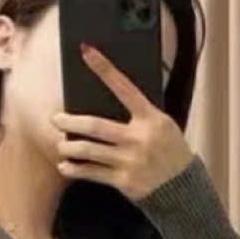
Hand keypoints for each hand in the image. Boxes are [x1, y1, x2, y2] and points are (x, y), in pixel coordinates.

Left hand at [50, 42, 194, 202]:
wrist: (183, 187)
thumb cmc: (170, 152)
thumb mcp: (163, 126)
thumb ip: (141, 115)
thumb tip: (108, 102)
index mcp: (150, 119)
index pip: (124, 87)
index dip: (104, 68)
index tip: (86, 51)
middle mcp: (139, 138)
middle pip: (95, 126)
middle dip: (70, 122)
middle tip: (56, 119)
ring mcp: (130, 161)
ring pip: (90, 151)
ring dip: (69, 147)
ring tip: (60, 145)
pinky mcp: (124, 181)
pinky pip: (93, 173)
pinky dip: (76, 170)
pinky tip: (65, 167)